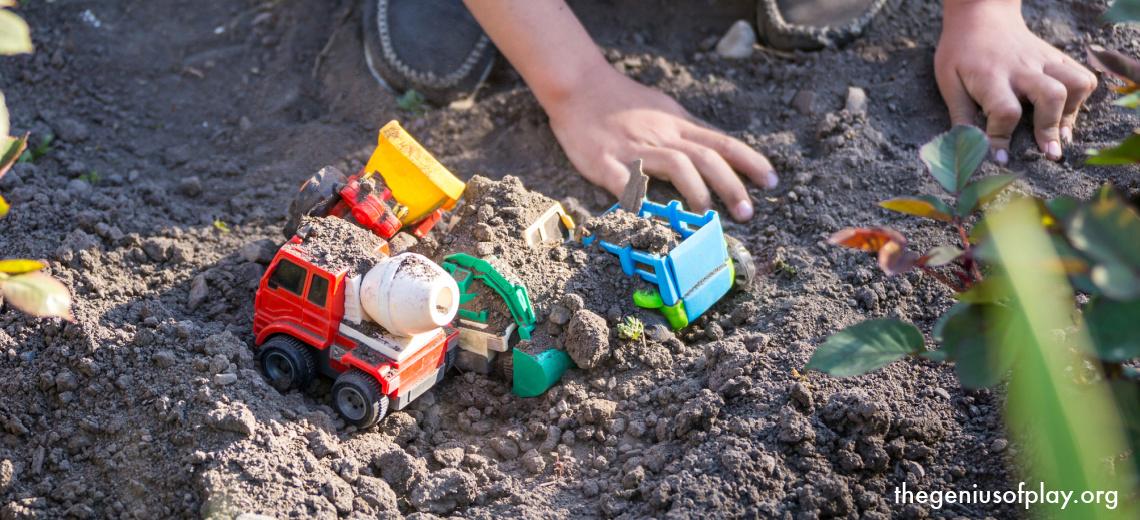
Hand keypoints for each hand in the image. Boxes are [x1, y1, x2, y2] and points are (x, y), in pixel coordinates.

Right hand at [544, 61, 777, 220]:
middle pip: (705, 157)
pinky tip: (648, 216)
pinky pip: (624, 182)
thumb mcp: (665, 112)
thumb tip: (719, 152)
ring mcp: (634, 149)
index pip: (722, 143)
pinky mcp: (604, 161)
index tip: (772, 181)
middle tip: (748, 212)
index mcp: (677, 127)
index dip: (749, 162)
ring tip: (707, 214)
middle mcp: (662, 137)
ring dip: (696, 190)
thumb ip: (689, 134)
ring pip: (674, 164)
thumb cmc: (622, 101)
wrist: (579, 85)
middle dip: (730, 185)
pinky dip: (638, 198)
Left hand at [935, 0, 1096, 163]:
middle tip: (1049, 153)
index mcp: (991, 76)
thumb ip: (960, 116)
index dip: (1002, 138)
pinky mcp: (1058, 58)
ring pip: (1076, 83)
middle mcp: (1023, 68)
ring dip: (1071, 113)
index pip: (1005, 111)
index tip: (1000, 159)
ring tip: (1060, 135)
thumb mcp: (949, 83)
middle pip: (1051, 95)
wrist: (981, 17)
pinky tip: (1064, 115)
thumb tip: (969, 149)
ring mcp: (1044, 61)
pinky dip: (1080, 99)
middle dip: (1051, 128)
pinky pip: (1082, 76)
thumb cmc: (961, 54)